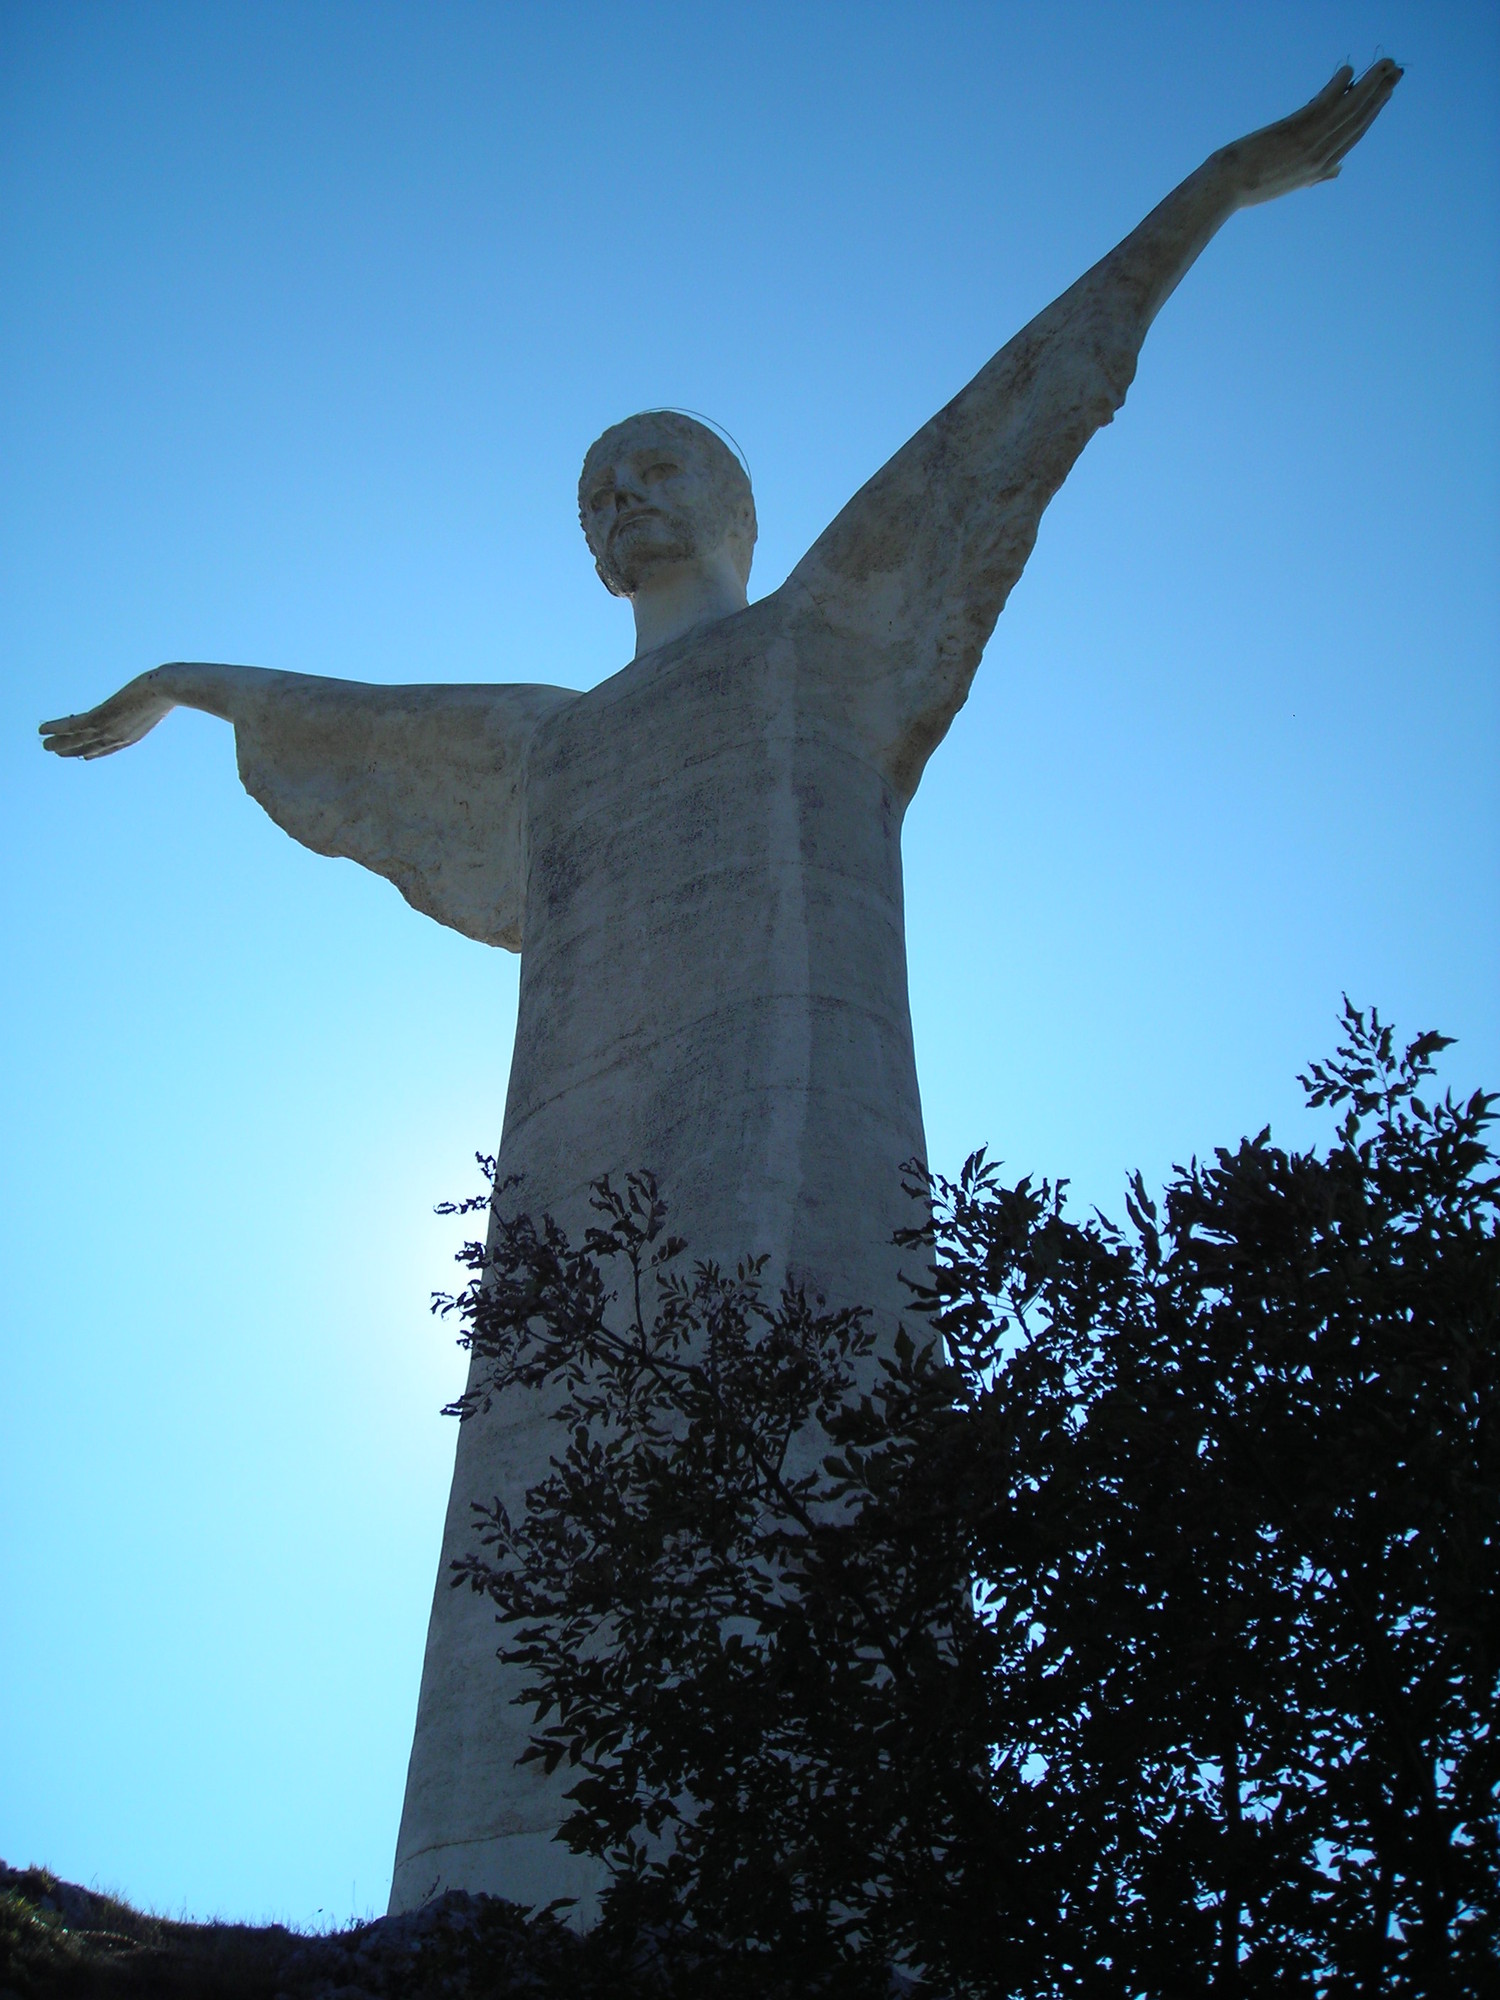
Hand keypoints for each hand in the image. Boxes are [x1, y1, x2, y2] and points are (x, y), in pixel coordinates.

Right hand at [39, 668, 179, 758]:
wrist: (169, 689)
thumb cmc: (170, 690)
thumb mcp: (159, 699)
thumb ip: (152, 700)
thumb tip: (157, 690)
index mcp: (133, 734)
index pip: (110, 748)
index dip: (95, 752)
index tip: (84, 756)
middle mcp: (119, 736)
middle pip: (90, 747)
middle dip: (72, 750)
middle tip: (57, 753)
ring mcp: (109, 728)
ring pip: (77, 739)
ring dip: (58, 743)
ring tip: (44, 745)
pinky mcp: (100, 717)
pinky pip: (72, 725)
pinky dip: (56, 728)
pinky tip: (43, 729)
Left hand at [1221, 60, 1401, 209]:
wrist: (1225, 187)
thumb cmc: (1251, 185)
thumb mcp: (1289, 182)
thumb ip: (1317, 174)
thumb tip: (1338, 170)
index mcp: (1320, 170)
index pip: (1355, 135)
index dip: (1373, 112)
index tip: (1386, 93)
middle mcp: (1320, 158)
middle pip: (1358, 120)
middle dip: (1380, 94)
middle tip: (1396, 70)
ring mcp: (1309, 146)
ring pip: (1349, 110)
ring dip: (1370, 85)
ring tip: (1385, 64)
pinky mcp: (1296, 132)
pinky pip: (1325, 105)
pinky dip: (1339, 87)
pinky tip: (1349, 71)